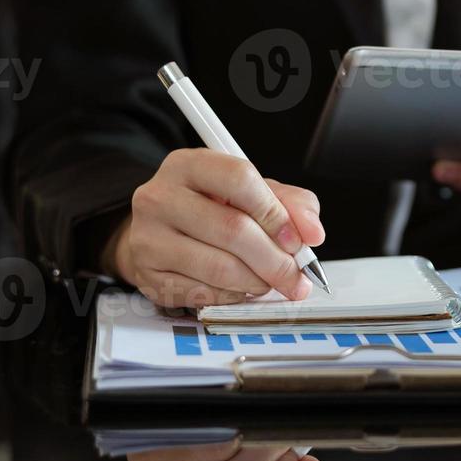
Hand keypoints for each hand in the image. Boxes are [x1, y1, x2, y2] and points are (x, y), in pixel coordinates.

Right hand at [105, 149, 325, 307]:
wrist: (163, 232)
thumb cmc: (212, 208)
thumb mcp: (252, 192)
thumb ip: (290, 204)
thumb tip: (312, 232)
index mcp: (189, 165)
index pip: (239, 179)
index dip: (275, 213)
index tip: (297, 239)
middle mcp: (161, 196)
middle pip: (232, 229)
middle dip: (275, 259)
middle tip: (295, 275)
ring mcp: (148, 236)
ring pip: (219, 266)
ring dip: (257, 281)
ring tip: (270, 281)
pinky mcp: (147, 274)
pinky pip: (202, 292)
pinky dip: (233, 296)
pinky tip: (241, 288)